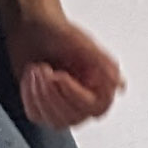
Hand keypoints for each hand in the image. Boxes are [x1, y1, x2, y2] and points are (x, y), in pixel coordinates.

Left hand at [4, 13, 125, 128]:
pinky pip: (37, 116)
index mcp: (101, 82)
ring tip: (37, 69)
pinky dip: (29, 96)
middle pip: (75, 117)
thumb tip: (119, 83)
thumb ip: (101, 63)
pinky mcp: (44, 108)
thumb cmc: (57, 31)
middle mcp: (87, 97)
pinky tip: (31, 76)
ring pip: (56, 121)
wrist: (31, 26)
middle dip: (53, 94)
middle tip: (45, 69)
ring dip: (40, 95)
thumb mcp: (81, 43)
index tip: (60, 76)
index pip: (97, 106)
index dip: (75, 94)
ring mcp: (65, 105)